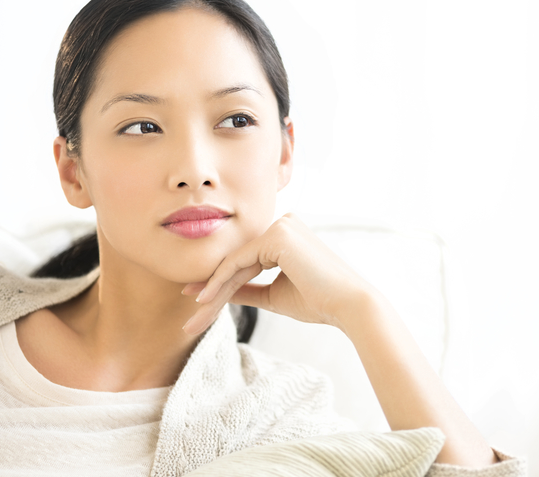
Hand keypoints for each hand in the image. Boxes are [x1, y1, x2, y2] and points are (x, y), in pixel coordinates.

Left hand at [181, 213, 380, 334]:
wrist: (347, 305)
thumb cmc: (318, 301)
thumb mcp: (274, 294)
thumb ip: (247, 289)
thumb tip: (220, 293)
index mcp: (286, 234)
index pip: (245, 259)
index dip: (220, 281)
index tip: (198, 300)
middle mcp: (283, 223)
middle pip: (238, 260)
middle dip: (213, 289)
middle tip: (191, 316)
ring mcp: (280, 226)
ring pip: (235, 261)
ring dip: (213, 290)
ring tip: (195, 315)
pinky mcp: (277, 236)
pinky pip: (240, 261)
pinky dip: (221, 281)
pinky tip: (205, 299)